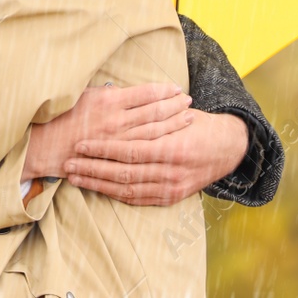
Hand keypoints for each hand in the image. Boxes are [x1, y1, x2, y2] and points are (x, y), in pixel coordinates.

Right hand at [24, 83, 190, 179]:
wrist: (43, 145)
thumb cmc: (59, 116)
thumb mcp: (82, 96)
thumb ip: (106, 95)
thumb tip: (124, 92)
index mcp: (109, 100)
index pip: (145, 94)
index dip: (163, 90)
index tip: (175, 88)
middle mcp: (117, 121)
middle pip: (155, 112)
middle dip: (174, 106)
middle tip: (188, 100)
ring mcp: (118, 141)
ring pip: (153, 132)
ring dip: (173, 124)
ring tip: (188, 117)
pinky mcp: (115, 157)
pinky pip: (142, 151)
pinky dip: (160, 144)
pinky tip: (172, 140)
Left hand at [63, 109, 249, 205]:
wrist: (228, 148)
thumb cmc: (197, 123)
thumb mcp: (177, 112)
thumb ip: (149, 113)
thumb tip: (114, 98)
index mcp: (172, 147)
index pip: (129, 150)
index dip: (102, 149)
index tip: (79, 145)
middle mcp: (172, 171)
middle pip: (124, 173)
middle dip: (92, 169)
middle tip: (68, 164)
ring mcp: (172, 187)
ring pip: (128, 189)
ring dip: (98, 184)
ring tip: (75, 177)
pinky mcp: (172, 197)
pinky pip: (139, 199)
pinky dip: (116, 195)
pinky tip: (98, 189)